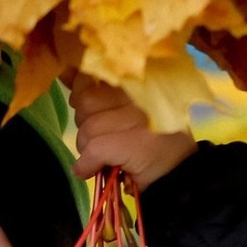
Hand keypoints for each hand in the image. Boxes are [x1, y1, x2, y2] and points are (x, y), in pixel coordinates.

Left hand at [70, 75, 197, 191]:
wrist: (180, 174)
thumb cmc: (152, 140)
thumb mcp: (128, 109)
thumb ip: (98, 91)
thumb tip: (65, 72)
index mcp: (140, 84)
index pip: (97, 73)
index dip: (80, 87)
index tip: (81, 99)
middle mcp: (140, 96)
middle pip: (86, 103)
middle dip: (85, 124)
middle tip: (101, 137)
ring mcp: (137, 119)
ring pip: (87, 129)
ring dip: (87, 148)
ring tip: (104, 156)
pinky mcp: (130, 143)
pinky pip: (92, 150)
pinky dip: (87, 165)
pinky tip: (93, 169)